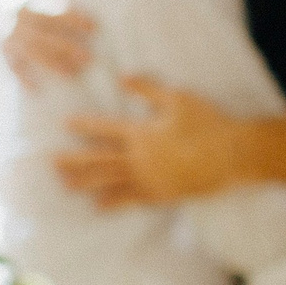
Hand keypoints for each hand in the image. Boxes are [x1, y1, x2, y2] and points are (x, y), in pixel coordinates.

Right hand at [0, 0, 95, 84]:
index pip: (50, 8)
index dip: (73, 18)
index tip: (94, 26)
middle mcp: (11, 17)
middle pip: (40, 33)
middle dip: (64, 45)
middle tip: (89, 56)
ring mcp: (5, 35)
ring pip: (29, 51)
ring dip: (51, 62)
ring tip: (76, 72)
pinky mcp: (1, 49)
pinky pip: (10, 65)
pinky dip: (21, 78)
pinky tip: (37, 90)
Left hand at [54, 76, 252, 206]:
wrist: (234, 155)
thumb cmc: (208, 123)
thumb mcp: (178, 98)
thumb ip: (148, 89)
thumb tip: (121, 78)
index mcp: (141, 133)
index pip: (105, 128)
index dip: (84, 125)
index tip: (65, 124)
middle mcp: (139, 159)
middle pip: (99, 159)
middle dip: (74, 161)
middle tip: (51, 164)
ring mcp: (149, 179)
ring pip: (110, 182)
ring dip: (86, 183)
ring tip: (65, 186)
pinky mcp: (161, 194)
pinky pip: (131, 200)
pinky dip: (113, 203)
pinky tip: (98, 206)